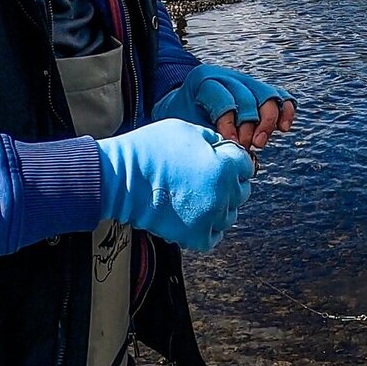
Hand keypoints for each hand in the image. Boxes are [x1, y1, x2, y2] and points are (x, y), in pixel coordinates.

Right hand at [96, 119, 253, 250]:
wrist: (120, 179)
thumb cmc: (149, 150)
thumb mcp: (186, 129)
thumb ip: (212, 138)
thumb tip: (222, 147)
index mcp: (224, 167)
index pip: (246, 165)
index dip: (233, 159)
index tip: (221, 160)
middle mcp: (223, 194)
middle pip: (241, 191)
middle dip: (229, 182)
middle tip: (208, 177)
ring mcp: (210, 217)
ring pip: (230, 214)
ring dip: (220, 205)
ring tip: (199, 196)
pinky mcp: (196, 236)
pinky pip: (214, 234)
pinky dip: (208, 226)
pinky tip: (195, 213)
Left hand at [153, 64, 295, 150]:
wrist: (187, 105)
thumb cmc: (185, 118)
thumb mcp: (186, 124)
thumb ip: (206, 136)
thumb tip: (231, 154)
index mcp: (204, 80)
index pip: (223, 97)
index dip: (228, 122)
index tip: (230, 143)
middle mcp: (228, 77)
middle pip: (248, 99)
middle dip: (248, 128)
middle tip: (243, 147)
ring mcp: (246, 82)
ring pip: (268, 96)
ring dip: (267, 123)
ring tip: (259, 144)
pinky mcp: (260, 90)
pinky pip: (281, 96)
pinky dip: (286, 111)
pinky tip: (283, 128)